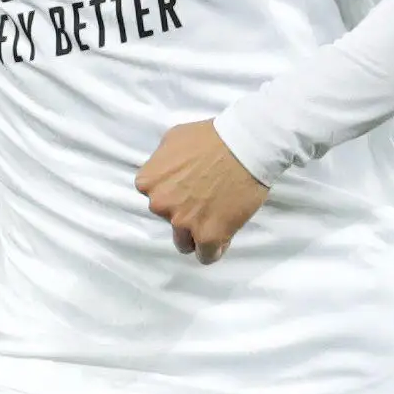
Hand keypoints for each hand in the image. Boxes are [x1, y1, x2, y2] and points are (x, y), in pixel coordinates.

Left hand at [135, 119, 270, 261]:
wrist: (245, 145)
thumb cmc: (212, 137)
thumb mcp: (172, 138)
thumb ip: (161, 161)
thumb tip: (163, 175)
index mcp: (148, 182)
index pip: (153, 197)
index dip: (172, 194)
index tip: (188, 188)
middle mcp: (160, 204)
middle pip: (167, 219)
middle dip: (183, 212)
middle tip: (206, 199)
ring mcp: (183, 222)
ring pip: (183, 242)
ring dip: (196, 234)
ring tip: (215, 220)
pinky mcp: (208, 235)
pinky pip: (205, 256)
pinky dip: (213, 250)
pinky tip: (222, 239)